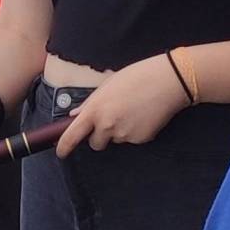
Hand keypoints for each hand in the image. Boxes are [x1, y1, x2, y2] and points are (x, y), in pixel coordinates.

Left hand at [55, 55, 192, 156]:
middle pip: (95, 143)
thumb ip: (90, 103)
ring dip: (119, 131)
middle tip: (111, 119)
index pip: (72, 135)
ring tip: (132, 110)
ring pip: (115, 140)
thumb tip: (76, 115)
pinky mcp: (140, 139)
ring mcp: (124, 134)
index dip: (64, 147)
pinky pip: (132, 139)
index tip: (61, 152)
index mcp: (95, 109)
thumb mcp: (107, 85)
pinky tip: (143, 115)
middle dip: (99, 136)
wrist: (168, 81)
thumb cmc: (137, 77)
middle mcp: (107, 125)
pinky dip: (135, 131)